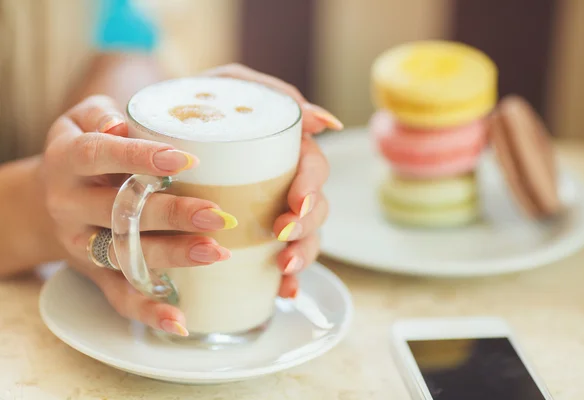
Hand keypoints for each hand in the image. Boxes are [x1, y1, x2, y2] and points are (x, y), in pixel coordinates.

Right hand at [41, 95, 235, 336]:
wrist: (47, 194)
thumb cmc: (83, 147)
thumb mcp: (80, 118)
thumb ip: (101, 115)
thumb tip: (121, 125)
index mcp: (67, 160)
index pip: (100, 155)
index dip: (141, 157)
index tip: (187, 160)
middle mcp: (69, 204)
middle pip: (120, 212)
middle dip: (172, 214)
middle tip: (218, 215)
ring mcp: (80, 243)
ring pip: (124, 254)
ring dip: (172, 256)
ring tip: (217, 252)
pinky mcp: (93, 272)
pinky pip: (117, 296)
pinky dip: (148, 311)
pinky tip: (180, 321)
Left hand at [202, 64, 342, 296]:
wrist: (147, 127)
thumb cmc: (193, 102)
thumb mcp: (229, 85)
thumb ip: (272, 95)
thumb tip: (324, 121)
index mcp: (283, 150)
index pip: (313, 167)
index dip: (313, 186)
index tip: (296, 203)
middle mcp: (280, 182)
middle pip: (313, 207)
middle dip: (307, 225)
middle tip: (283, 235)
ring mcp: (266, 210)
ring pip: (302, 236)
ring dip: (303, 254)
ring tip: (286, 268)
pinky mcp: (247, 235)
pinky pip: (274, 260)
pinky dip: (286, 278)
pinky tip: (283, 290)